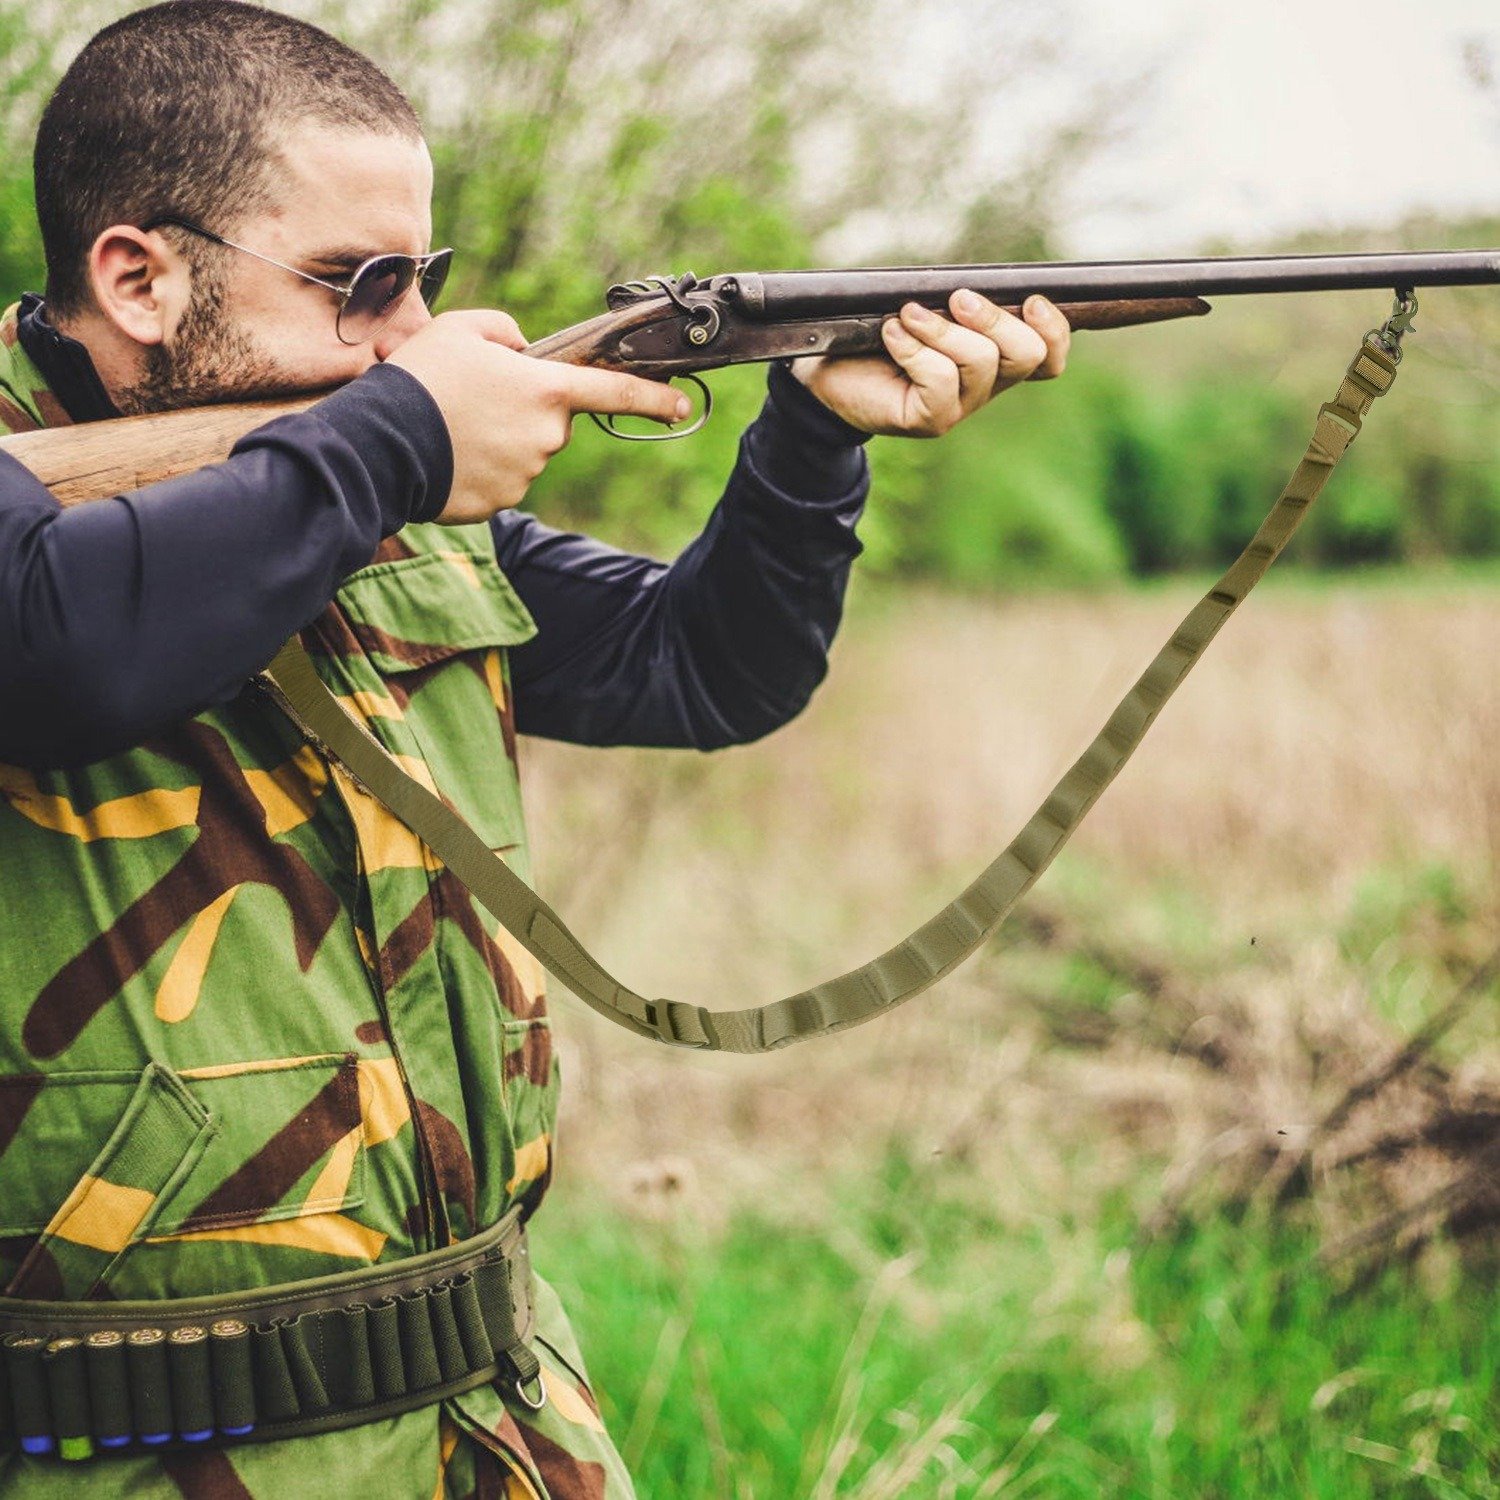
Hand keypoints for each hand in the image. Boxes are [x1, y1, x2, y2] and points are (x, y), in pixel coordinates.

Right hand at [384, 310, 690, 522]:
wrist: (382, 443)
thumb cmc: (422, 379)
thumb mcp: (462, 328)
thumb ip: (505, 331)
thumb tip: (521, 353)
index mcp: (547, 389)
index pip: (616, 392)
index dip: (654, 398)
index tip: (682, 406)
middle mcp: (547, 436)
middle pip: (551, 421)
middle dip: (523, 411)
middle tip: (473, 400)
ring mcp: (527, 474)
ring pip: (523, 452)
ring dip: (496, 440)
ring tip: (451, 427)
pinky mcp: (502, 502)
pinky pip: (499, 481)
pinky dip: (478, 469)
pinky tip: (446, 455)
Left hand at [788, 291, 1070, 437]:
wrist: (827, 373)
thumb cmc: (876, 336)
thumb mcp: (923, 309)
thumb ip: (955, 301)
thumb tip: (973, 286)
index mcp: (994, 360)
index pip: (1048, 357)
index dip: (1054, 330)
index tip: (1031, 301)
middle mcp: (985, 386)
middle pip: (1027, 354)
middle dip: (997, 318)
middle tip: (959, 298)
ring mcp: (960, 407)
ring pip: (982, 361)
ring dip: (944, 329)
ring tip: (907, 314)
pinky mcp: (930, 420)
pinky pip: (940, 379)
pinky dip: (915, 348)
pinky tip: (891, 334)